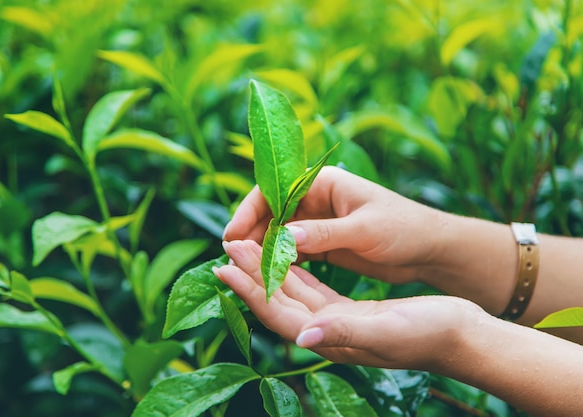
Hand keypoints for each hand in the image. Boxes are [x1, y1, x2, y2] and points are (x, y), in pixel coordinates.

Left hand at [214, 239, 485, 370]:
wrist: (462, 335)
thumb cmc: (432, 334)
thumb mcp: (389, 332)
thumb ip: (346, 333)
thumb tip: (302, 337)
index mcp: (331, 339)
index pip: (278, 315)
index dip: (250, 292)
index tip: (225, 267)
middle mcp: (327, 332)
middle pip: (279, 301)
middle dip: (251, 275)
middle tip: (228, 247)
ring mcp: (337, 321)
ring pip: (293, 293)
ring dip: (268, 270)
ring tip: (248, 246)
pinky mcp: (350, 309)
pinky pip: (313, 287)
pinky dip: (295, 272)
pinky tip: (285, 256)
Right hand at [224, 166, 447, 282]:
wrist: (429, 249)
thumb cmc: (404, 228)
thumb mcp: (365, 229)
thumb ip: (326, 233)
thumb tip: (285, 238)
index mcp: (324, 182)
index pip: (274, 190)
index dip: (249, 211)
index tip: (232, 235)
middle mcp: (315, 200)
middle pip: (270, 213)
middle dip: (250, 234)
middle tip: (233, 258)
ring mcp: (316, 223)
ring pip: (277, 234)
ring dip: (261, 250)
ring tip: (243, 270)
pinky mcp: (322, 244)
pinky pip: (291, 251)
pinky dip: (278, 262)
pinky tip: (267, 277)